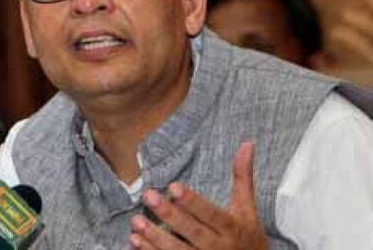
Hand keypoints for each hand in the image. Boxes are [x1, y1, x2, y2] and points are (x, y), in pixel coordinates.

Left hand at [129, 142, 268, 249]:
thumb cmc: (247, 235)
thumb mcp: (247, 207)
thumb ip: (243, 176)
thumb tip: (247, 144)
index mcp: (232, 227)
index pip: (211, 214)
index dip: (193, 202)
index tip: (173, 187)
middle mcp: (219, 247)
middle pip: (193, 232)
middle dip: (170, 216)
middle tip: (149, 197)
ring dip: (156, 238)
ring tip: (136, 222)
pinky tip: (135, 241)